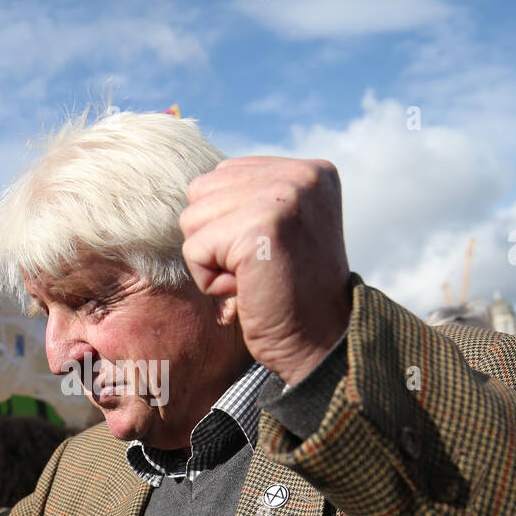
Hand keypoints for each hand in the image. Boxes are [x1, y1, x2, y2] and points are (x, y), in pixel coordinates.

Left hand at [180, 156, 351, 385]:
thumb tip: (196, 185)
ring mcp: (282, 197)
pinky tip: (248, 290)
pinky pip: (194, 249)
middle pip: (201, 190)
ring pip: (193, 218)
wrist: (322, 344)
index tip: (271, 253)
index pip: (224, 174)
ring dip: (212, 259)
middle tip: (260, 268)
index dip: (230, 223)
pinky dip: (210, 280)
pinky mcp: (259, 227)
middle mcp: (301, 175)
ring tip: (254, 277)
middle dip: (216, 238)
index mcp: (310, 171)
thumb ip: (252, 196)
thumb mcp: (281, 228)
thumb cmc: (292, 294)